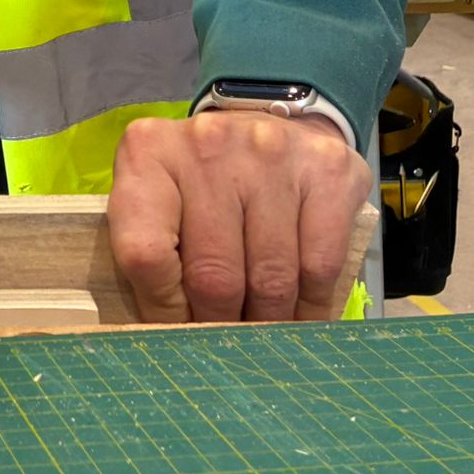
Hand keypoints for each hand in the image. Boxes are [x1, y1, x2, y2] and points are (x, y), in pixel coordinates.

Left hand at [107, 109, 369, 323]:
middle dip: (221, 327)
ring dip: (268, 324)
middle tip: (227, 349)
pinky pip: (320, 266)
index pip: (146, 255)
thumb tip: (167, 342)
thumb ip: (152, 259)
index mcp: (147, 152)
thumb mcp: (158, 205)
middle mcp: (207, 143)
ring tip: (263, 339)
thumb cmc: (199, 183)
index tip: (178, 334)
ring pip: (271, 278)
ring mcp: (270, 152)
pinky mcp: (327, 170)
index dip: (164, 311)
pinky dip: (312, 307)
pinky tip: (302, 317)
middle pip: (214, 275)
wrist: (265, 124)